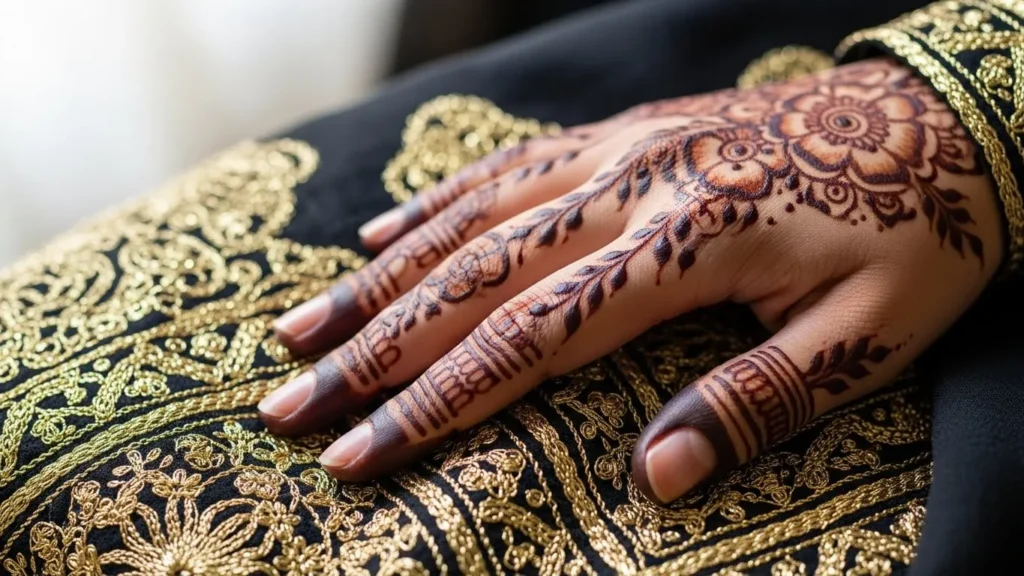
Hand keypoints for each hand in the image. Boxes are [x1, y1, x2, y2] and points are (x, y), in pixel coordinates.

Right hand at [258, 60, 1001, 503]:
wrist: (940, 122)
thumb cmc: (915, 236)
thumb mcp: (868, 338)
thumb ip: (754, 407)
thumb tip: (654, 478)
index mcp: (686, 245)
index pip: (528, 339)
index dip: (434, 403)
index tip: (357, 453)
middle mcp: (630, 187)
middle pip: (471, 279)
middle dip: (371, 351)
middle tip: (286, 402)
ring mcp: (618, 150)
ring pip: (469, 218)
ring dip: (378, 279)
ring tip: (301, 326)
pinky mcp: (621, 133)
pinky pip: (507, 165)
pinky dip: (436, 204)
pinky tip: (381, 234)